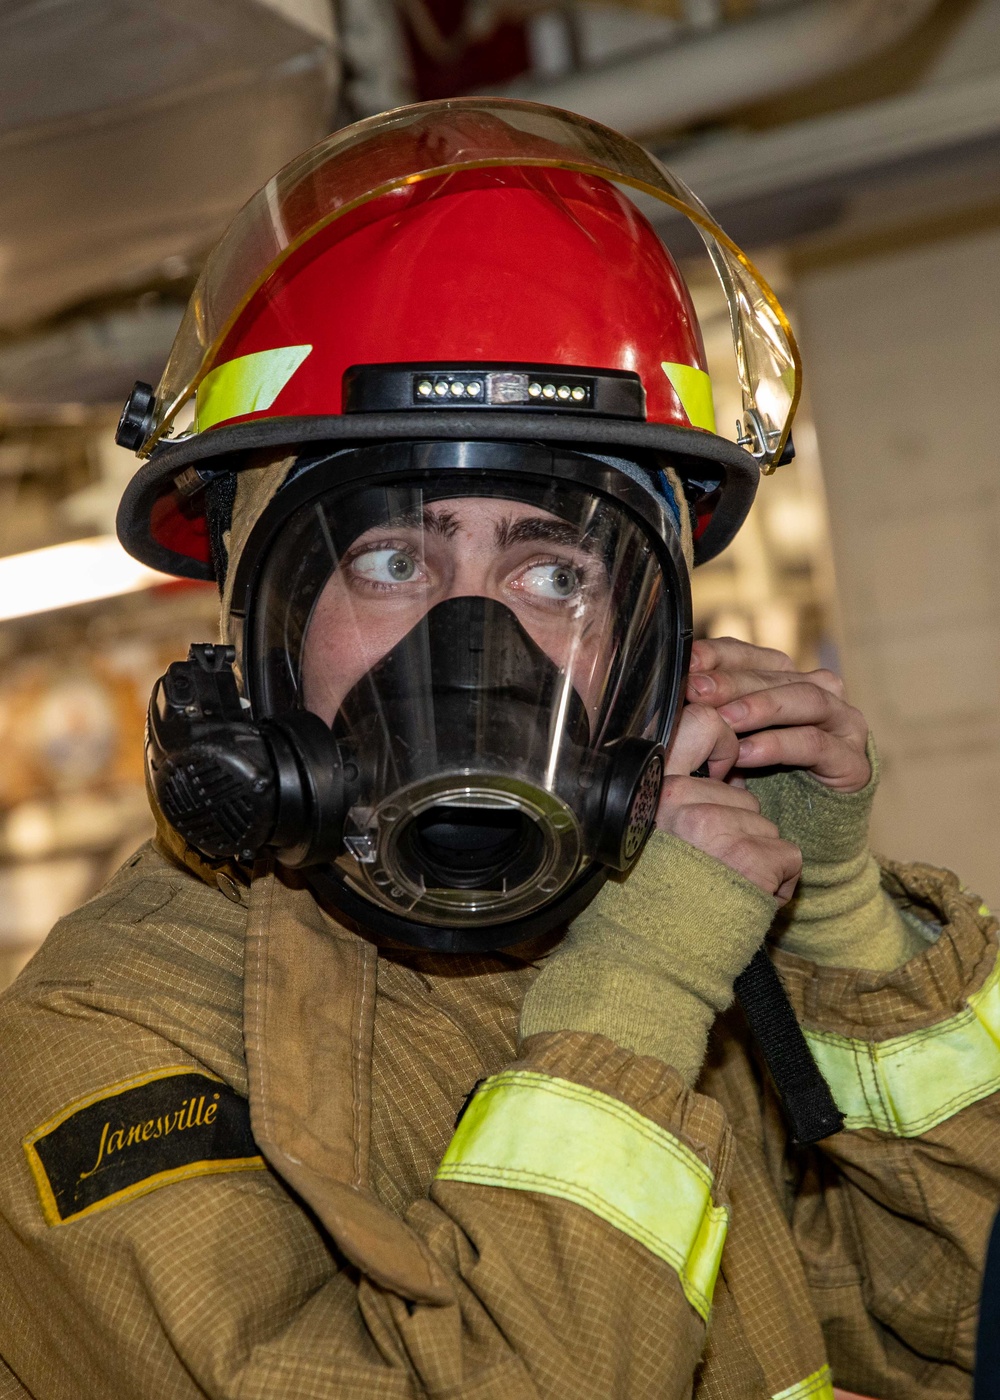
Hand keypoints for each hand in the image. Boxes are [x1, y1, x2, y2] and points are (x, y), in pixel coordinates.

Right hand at [658, 692, 801, 903]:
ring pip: (767, 826)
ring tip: (720, 882)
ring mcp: (715, 828)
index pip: (702, 721)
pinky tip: (744, 896)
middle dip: (739, 828)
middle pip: (743, 794)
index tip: (722, 771)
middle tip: (707, 864)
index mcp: (652, 786)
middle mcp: (678, 800)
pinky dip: (776, 883)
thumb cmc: (654, 896)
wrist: (652, 955)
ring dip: (755, 857)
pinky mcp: (751, 858)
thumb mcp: (653, 829)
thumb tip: (721, 769)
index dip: (725, 742)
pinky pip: (788, 856)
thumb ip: (680, 792)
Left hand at [686, 637, 869, 793]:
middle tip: (698, 690)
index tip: (689, 662)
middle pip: (774, 675)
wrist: (812, 828)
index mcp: (787, 678)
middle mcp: (821, 691)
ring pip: (804, 699)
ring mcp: (843, 723)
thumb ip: (712, 714)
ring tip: (725, 720)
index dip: (719, 655)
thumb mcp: (731, 741)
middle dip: (732, 682)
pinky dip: (778, 745)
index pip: (750, 655)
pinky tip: (747, 753)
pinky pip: (815, 744)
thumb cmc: (763, 778)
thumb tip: (674, 693)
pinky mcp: (852, 760)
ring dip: (761, 707)